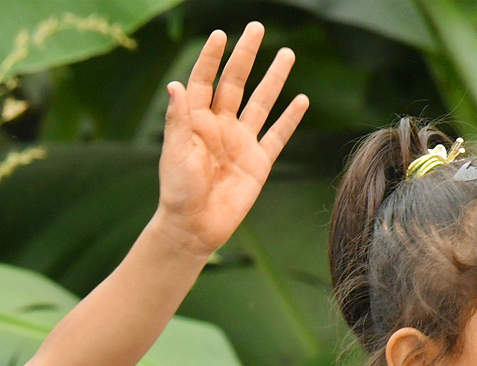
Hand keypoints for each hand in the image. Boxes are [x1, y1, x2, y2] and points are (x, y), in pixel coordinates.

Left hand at [155, 22, 308, 257]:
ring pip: (261, 103)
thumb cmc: (178, 192)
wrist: (195, 227)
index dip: (211, 58)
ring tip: (286, 54)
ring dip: (273, 79)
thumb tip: (175, 84)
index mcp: (196, 121)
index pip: (204, 81)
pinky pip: (277, 135)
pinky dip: (290, 119)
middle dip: (246, 56)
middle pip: (235, 83)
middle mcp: (220, 126)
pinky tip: (302, 100)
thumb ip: (178, 120)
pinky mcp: (258, 162)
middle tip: (256, 28)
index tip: (220, 35)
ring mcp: (241, 143)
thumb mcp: (174, 154)